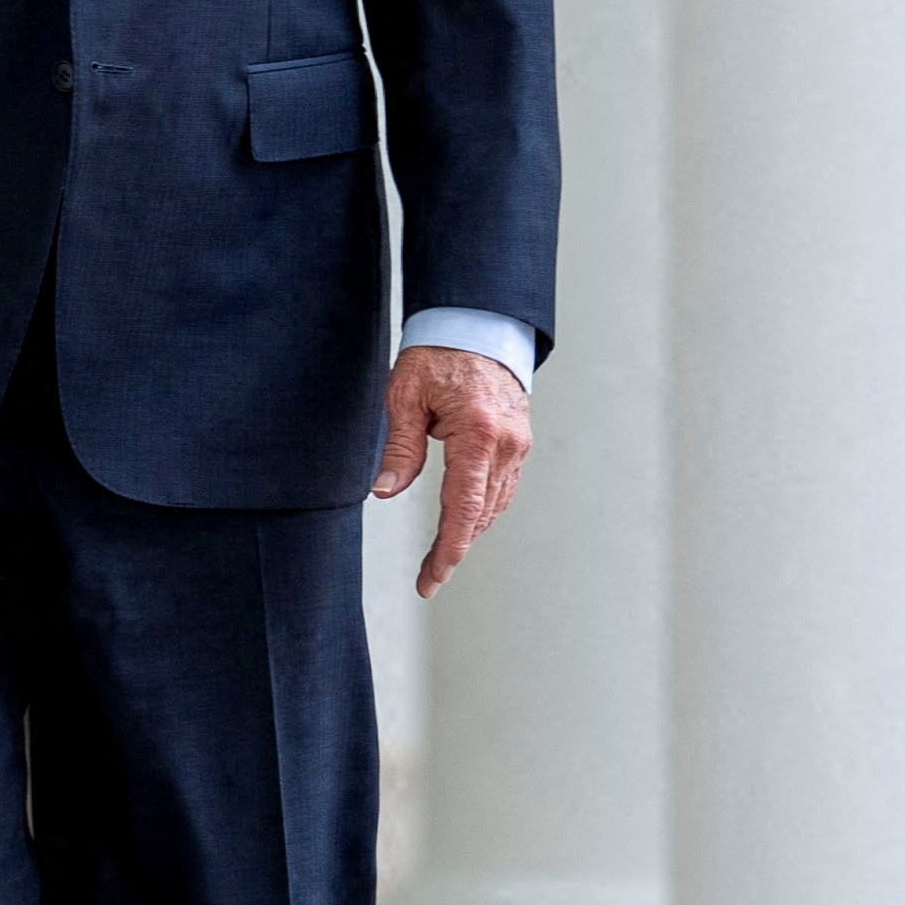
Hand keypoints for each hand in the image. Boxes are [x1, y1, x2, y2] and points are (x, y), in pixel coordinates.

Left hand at [372, 348, 534, 595]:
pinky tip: (464, 523)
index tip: (432, 580)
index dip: (448, 550)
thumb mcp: (406, 395)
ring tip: (440, 557)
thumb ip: (399, 446)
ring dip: (469, 533)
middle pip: (481, 514)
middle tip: (427, 578)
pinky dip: (482, 511)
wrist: (478, 324)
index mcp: (479, 434)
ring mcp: (518, 444)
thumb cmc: (439, 353)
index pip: (463, 508)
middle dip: (454, 549)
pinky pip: (502, 488)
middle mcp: (506, 444)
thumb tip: (384, 490)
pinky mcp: (519, 442)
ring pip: (494, 506)